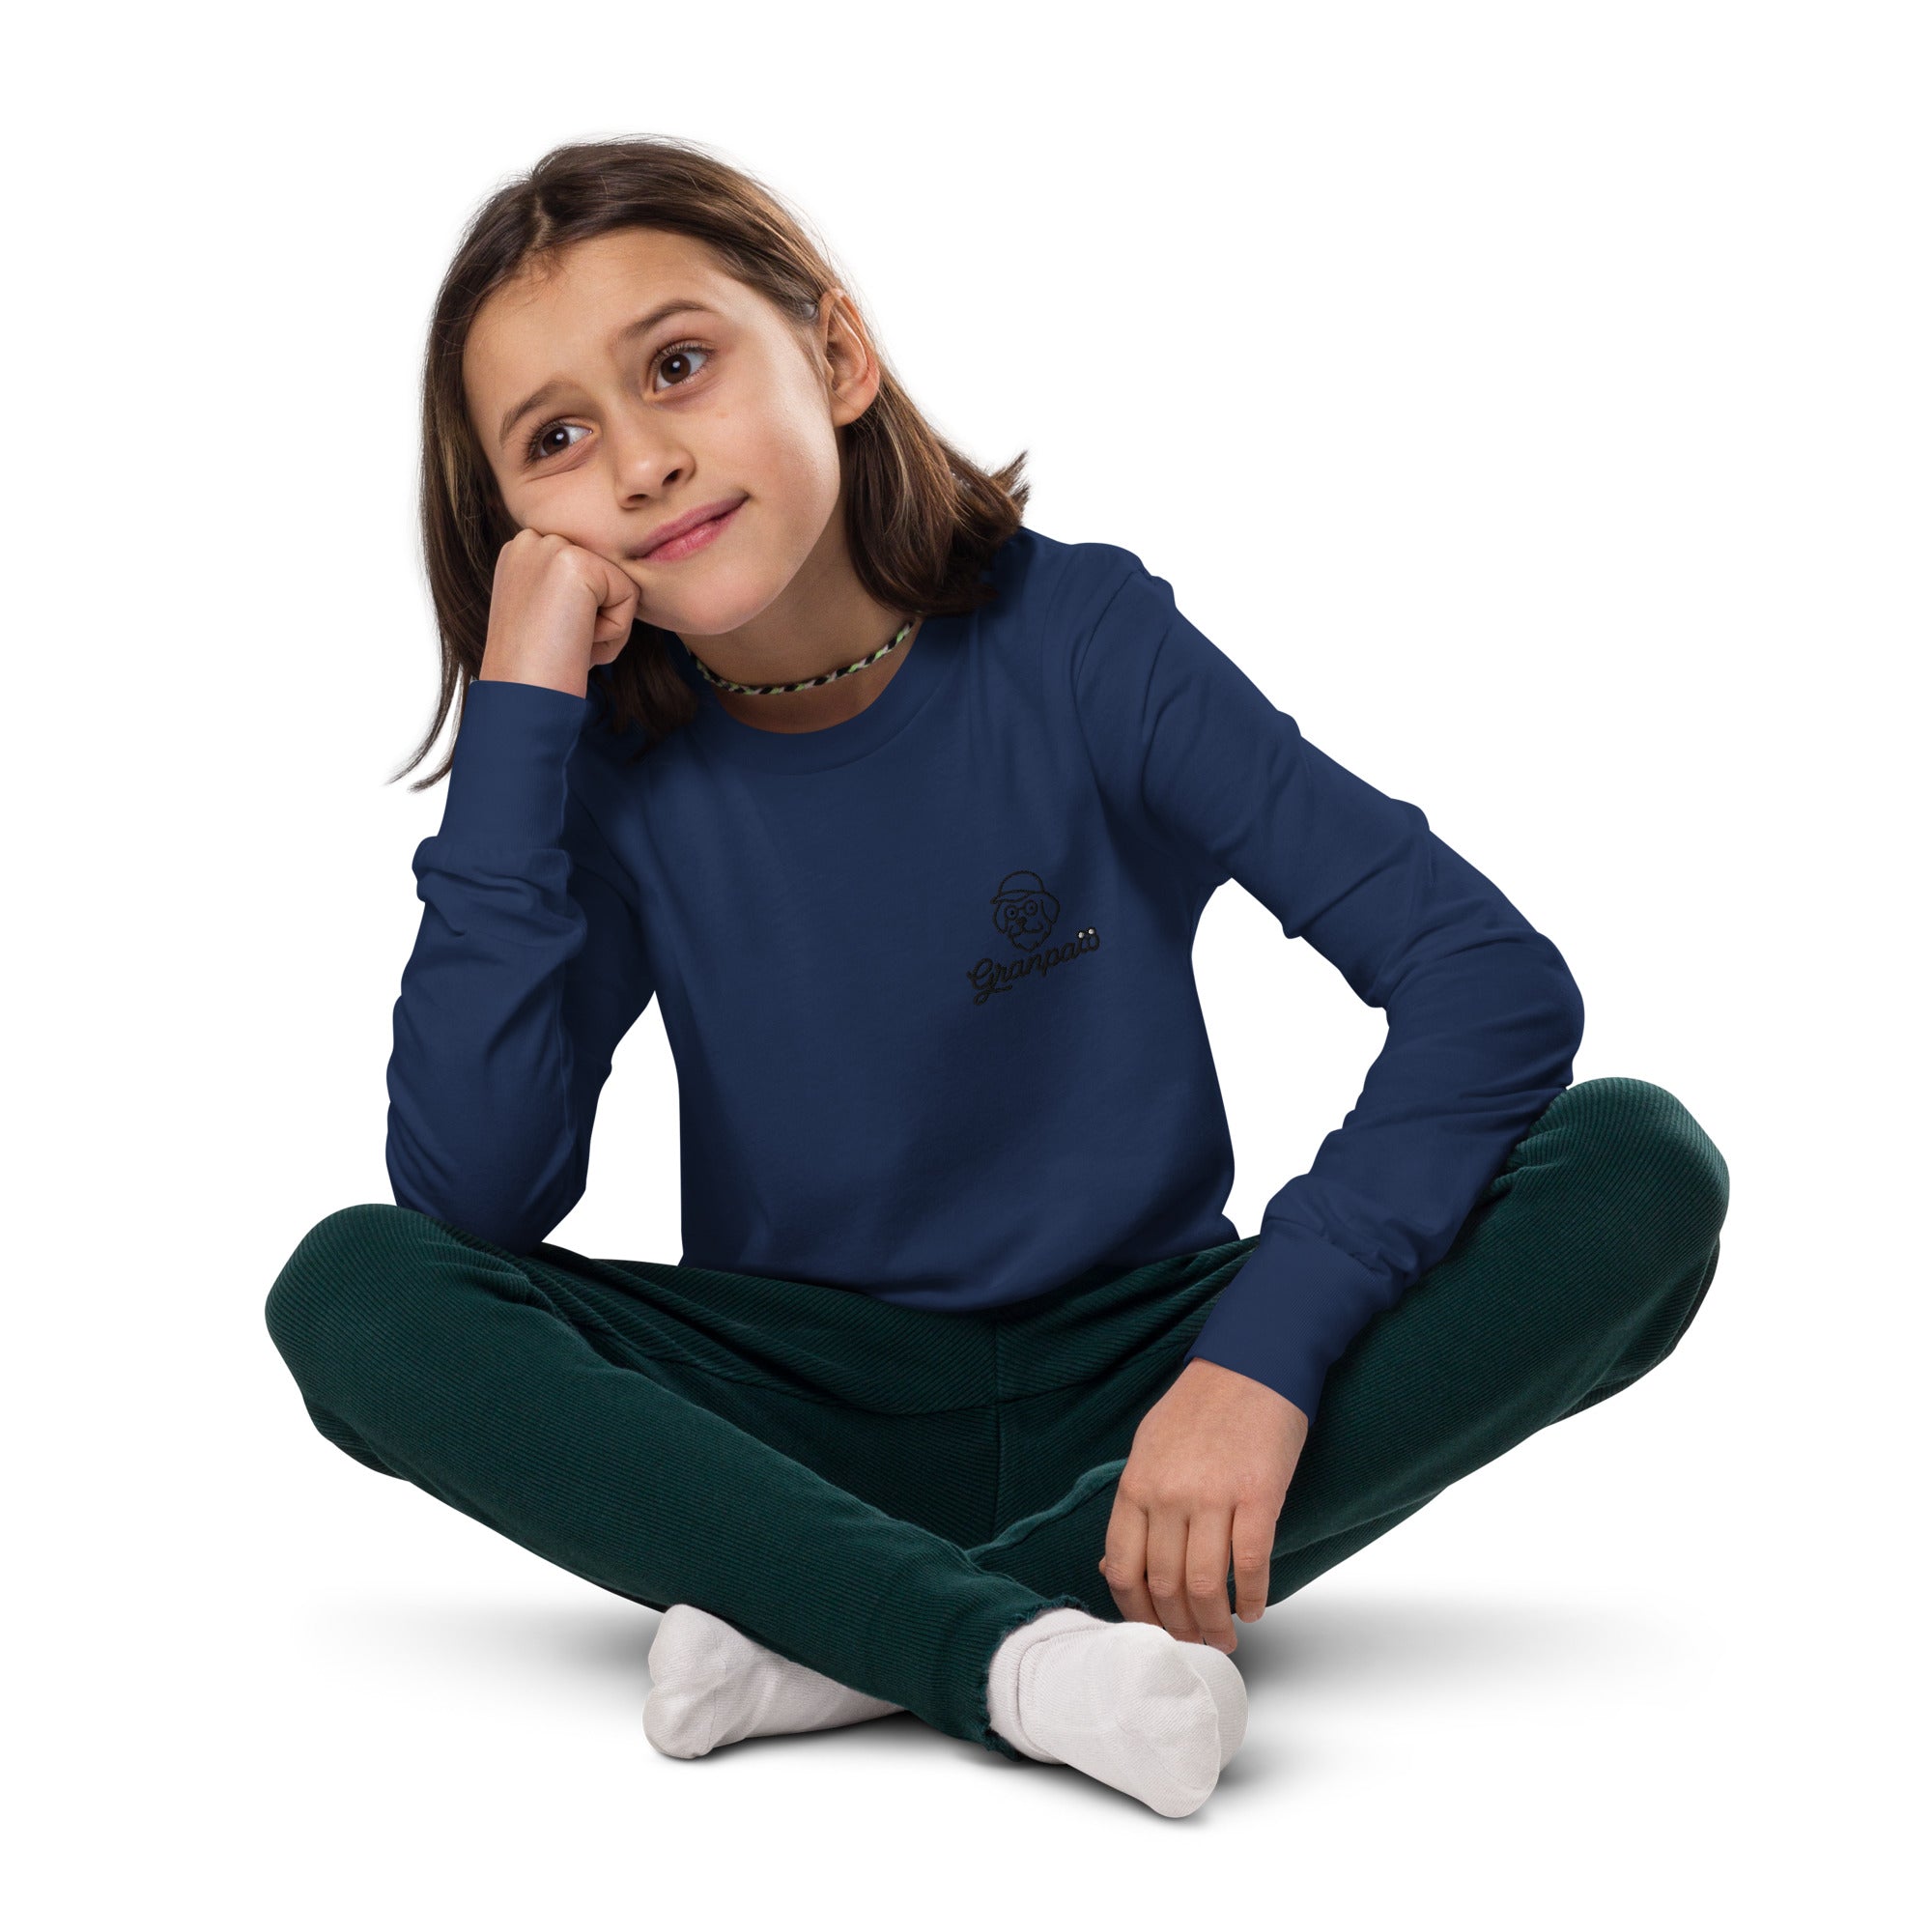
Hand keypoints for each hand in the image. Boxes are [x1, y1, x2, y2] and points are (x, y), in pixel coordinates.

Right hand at [478, 529, 641, 697]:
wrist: (520, 697)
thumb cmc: (536, 672)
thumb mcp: (545, 617)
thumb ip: (567, 591)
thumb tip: (604, 589)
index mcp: (520, 554)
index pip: (588, 574)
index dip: (582, 616)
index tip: (551, 640)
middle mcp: (530, 540)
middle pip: (605, 576)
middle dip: (594, 618)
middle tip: (560, 645)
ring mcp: (550, 546)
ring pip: (618, 585)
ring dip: (605, 627)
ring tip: (567, 644)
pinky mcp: (575, 561)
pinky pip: (628, 595)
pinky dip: (614, 631)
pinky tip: (578, 642)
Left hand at [1097, 1357, 1307, 1652]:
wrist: (1252, 1364)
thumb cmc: (1201, 1407)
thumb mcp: (1149, 1448)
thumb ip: (1135, 1506)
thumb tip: (1115, 1566)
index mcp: (1136, 1485)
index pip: (1122, 1568)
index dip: (1135, 1611)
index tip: (1151, 1629)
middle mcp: (1168, 1495)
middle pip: (1164, 1585)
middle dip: (1178, 1626)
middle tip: (1193, 1643)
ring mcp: (1213, 1496)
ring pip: (1205, 1584)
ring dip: (1214, 1623)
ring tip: (1224, 1637)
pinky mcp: (1258, 1496)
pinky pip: (1251, 1564)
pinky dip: (1252, 1596)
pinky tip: (1253, 1608)